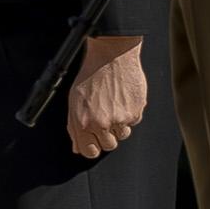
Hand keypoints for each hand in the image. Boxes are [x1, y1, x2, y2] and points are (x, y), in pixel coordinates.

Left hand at [67, 34, 145, 158]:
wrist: (111, 56)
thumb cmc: (91, 76)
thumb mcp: (74, 101)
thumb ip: (74, 127)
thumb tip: (77, 147)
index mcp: (83, 123)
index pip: (88, 151)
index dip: (92, 147)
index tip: (94, 142)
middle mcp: (101, 124)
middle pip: (108, 146)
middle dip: (107, 136)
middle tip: (105, 119)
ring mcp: (119, 119)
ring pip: (123, 135)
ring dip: (119, 125)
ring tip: (114, 104)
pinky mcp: (135, 112)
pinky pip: (134, 121)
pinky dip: (130, 113)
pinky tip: (122, 98)